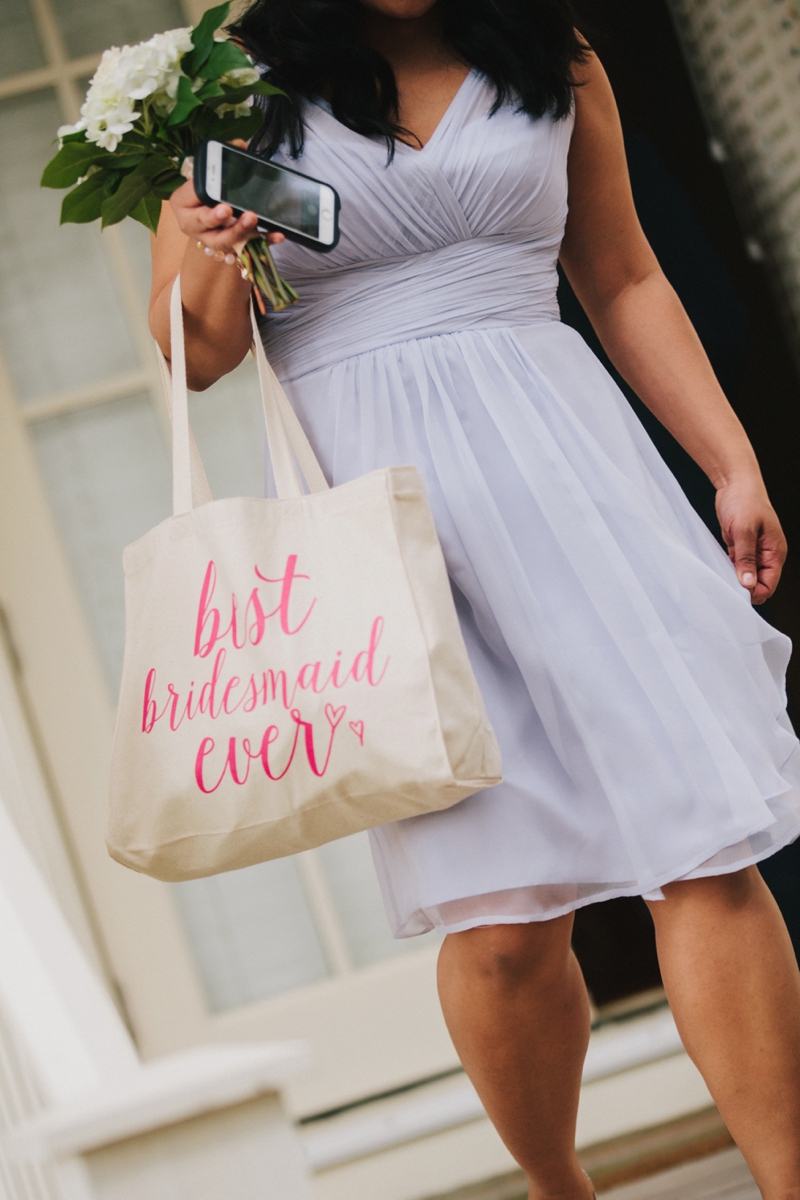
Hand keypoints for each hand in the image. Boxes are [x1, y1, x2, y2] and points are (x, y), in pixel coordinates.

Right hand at [169, 140, 284, 254]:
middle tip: (241, 214)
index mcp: (182, 203)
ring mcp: (210, 239)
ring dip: (241, 232)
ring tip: (255, 220)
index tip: (224, 207)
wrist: (202, 213)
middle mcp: (193, 225)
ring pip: (224, 242)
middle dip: (224, 222)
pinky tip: (276, 235)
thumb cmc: (201, 192)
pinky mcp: (228, 247)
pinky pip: (245, 248)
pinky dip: (263, 241)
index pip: (194, 202)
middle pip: (207, 227)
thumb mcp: (206, 173)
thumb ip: (221, 159)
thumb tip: (241, 144)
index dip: (208, 206)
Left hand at [715, 476, 786, 603]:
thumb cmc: (744, 501)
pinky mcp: (740, 547)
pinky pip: (736, 566)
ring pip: (746, 576)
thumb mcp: (744, 530)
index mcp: (775, 552)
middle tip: (724, 585)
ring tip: (720, 576)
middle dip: (743, 588)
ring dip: (734, 579)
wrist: (735, 483)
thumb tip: (748, 583)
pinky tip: (718, 568)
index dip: (754, 592)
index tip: (735, 592)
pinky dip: (729, 570)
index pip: (769, 584)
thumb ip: (745, 558)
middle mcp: (766, 554)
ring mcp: (753, 551)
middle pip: (758, 584)